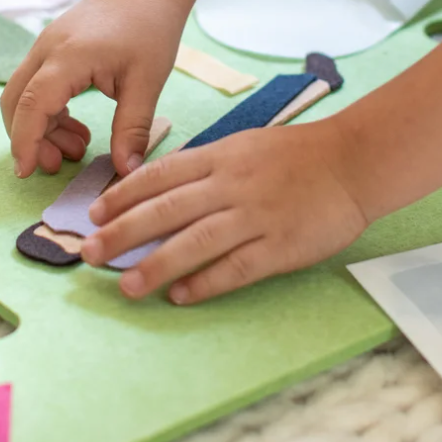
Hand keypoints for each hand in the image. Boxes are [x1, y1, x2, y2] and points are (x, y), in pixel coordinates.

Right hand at [0, 0, 187, 177]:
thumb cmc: (151, 28)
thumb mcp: (147, 82)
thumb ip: (132, 128)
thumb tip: (127, 172)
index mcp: (68, 57)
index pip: (32, 105)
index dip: (25, 142)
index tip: (26, 173)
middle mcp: (47, 49)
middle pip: (14, 101)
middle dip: (28, 139)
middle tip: (59, 165)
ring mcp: (45, 45)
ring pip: (23, 94)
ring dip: (40, 127)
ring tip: (78, 148)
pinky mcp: (52, 47)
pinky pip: (36, 85)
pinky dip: (48, 111)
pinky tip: (76, 127)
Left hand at [79, 118, 368, 304]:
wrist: (352, 161)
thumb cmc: (297, 154)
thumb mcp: (245, 145)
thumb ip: (206, 166)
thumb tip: (162, 189)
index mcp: (221, 156)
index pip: (161, 175)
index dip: (123, 196)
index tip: (94, 213)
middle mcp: (231, 184)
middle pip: (167, 210)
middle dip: (123, 232)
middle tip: (89, 253)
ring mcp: (256, 215)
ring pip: (195, 242)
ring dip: (156, 265)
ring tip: (127, 286)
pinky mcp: (280, 245)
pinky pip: (236, 267)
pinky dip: (206, 282)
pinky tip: (180, 296)